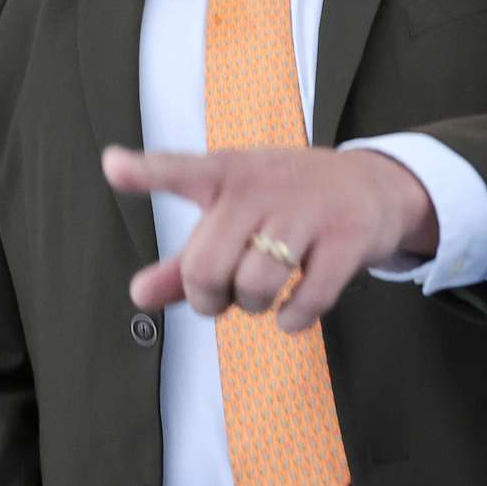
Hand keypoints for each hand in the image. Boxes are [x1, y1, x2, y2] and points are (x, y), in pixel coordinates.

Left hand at [102, 145, 439, 330]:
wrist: (374, 186)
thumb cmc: (284, 206)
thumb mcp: (232, 219)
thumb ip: (184, 261)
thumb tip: (137, 296)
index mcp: (226, 174)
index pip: (178, 170)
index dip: (145, 172)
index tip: (112, 166)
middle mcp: (262, 186)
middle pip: (205, 267)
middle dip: (208, 299)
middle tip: (223, 294)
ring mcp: (308, 210)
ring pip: (255, 286)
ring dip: (254, 307)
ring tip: (263, 296)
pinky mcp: (348, 238)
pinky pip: (307, 301)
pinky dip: (293, 319)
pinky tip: (293, 311)